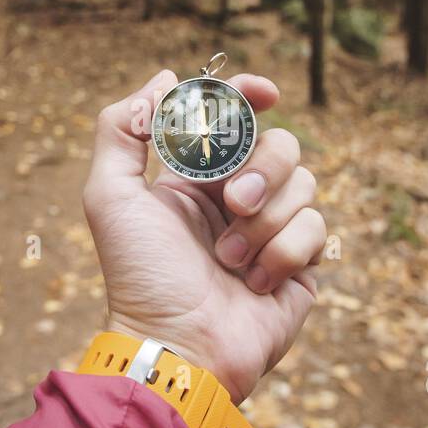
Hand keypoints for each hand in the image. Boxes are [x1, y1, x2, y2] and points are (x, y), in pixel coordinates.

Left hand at [82, 69, 325, 401]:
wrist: (179, 348)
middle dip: (261, 169)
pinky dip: (283, 253)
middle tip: (234, 202)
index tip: (264, 92)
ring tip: (231, 260)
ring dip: (265, 221)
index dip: (251, 95)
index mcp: (196, 178)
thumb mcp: (110, 197)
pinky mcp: (300, 265)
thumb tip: (166, 79)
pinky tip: (254, 283)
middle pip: (281, 144)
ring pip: (304, 184)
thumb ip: (123, 130)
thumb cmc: (140, 277)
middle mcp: (237, 199)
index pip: (235, 118)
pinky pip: (316, 229)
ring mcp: (272, 231)